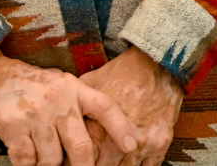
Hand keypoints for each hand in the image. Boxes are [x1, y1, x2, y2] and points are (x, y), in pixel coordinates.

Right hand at [0, 49, 138, 165]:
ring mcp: (35, 114)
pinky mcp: (12, 127)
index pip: (105, 107)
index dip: (122, 128)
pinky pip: (27, 161)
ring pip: (53, 159)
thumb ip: (75, 103)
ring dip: (48, 165)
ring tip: (42, 158)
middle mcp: (58, 100)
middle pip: (81, 146)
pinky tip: (26, 159)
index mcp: (72, 87)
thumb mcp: (57, 83)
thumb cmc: (25, 83)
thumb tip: (95, 131)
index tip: (132, 147)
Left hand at [79, 48, 183, 165]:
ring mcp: (142, 145)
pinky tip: (129, 162)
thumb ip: (73, 108)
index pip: (81, 161)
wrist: (157, 62)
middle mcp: (119, 143)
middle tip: (91, 158)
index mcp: (98, 131)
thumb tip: (55, 121)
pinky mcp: (160, 143)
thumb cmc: (121, 73)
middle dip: (94, 165)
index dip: (75, 161)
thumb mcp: (89, 87)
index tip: (75, 157)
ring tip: (109, 159)